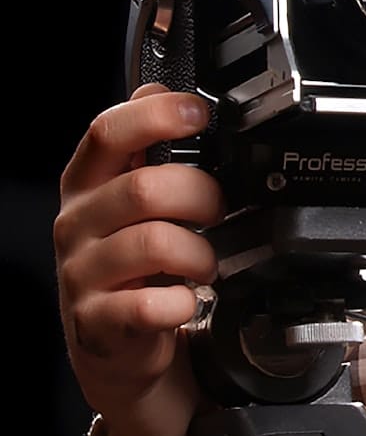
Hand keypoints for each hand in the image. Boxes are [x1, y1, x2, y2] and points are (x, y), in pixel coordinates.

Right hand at [54, 84, 224, 435]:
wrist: (117, 345)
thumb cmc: (133, 263)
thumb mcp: (132, 200)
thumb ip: (147, 148)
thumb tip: (161, 89)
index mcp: (88, 184)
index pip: (107, 132)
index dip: (155, 116)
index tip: (199, 113)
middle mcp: (78, 224)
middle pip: (144, 187)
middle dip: (200, 195)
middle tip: (217, 212)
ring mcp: (83, 275)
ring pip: (153, 243)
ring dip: (198, 252)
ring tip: (204, 263)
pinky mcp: (98, 323)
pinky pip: (150, 304)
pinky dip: (181, 302)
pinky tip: (185, 301)